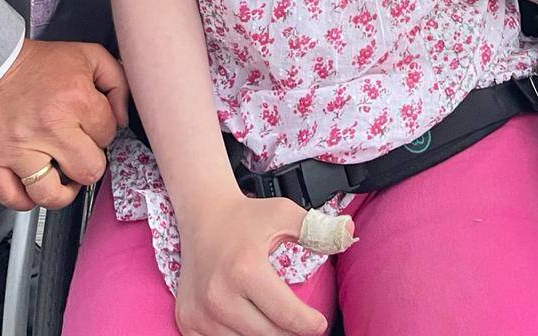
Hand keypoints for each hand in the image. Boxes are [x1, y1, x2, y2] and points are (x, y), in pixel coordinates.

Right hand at [0, 39, 128, 211]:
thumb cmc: (37, 64)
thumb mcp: (87, 56)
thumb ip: (117, 82)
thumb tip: (123, 118)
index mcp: (74, 98)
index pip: (108, 134)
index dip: (103, 131)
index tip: (91, 126)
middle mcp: (48, 126)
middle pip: (89, 171)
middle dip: (88, 162)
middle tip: (79, 152)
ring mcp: (19, 146)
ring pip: (52, 195)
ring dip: (62, 190)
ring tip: (61, 175)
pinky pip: (13, 199)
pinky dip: (25, 200)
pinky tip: (33, 184)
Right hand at [177, 194, 328, 335]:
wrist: (202, 215)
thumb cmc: (246, 217)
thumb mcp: (284, 214)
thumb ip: (319, 228)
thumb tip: (350, 234)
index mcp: (245, 270)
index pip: (288, 317)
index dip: (310, 325)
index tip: (318, 323)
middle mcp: (219, 295)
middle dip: (290, 333)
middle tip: (298, 323)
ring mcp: (200, 313)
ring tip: (273, 320)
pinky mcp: (188, 322)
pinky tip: (249, 324)